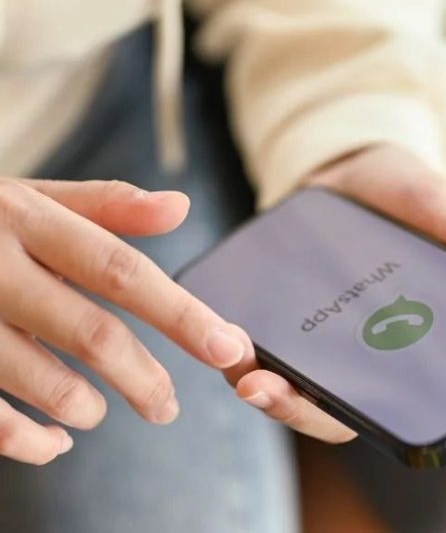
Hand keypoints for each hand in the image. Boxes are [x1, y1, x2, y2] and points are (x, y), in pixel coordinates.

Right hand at [0, 179, 248, 464]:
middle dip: (142, 378)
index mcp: (30, 220)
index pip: (122, 271)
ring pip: (38, 377)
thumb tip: (181, 206)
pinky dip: (23, 437)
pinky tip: (53, 443)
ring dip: (84, 405)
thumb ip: (106, 204)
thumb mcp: (33, 195)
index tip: (228, 347)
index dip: (180, 313)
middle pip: (90, 333)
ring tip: (102, 413)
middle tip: (167, 408)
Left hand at [230, 144, 445, 443]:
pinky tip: (222, 326)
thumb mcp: (435, 202)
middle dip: (296, 405)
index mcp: (405, 341)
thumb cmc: (403, 194)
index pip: (391, 399)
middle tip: (263, 388)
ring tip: (237, 361)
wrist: (350, 168)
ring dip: (258, 379)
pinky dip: (240, 342)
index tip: (341, 411)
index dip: (369, 414)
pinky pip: (259, 339)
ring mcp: (316, 334)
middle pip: (330, 402)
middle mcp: (358, 350)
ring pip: (288, 378)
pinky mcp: (281, 312)